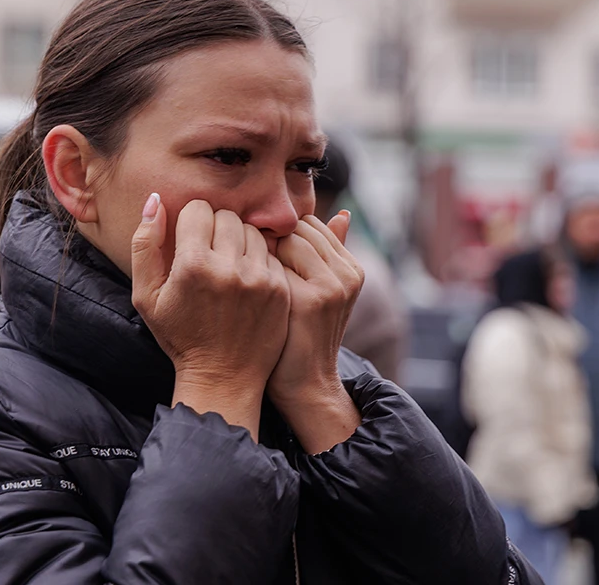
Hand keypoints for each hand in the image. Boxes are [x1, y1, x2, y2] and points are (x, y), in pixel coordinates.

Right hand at [131, 195, 290, 437]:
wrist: (223, 378)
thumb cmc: (180, 337)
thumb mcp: (146, 296)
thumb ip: (145, 244)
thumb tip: (156, 200)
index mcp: (193, 266)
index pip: (198, 209)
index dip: (190, 222)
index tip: (189, 242)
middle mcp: (229, 268)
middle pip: (226, 216)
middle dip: (215, 229)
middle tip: (208, 255)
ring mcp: (259, 278)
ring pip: (251, 231)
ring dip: (239, 242)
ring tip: (228, 267)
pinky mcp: (280, 288)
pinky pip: (270, 253)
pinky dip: (258, 261)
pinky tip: (246, 282)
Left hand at [268, 212, 363, 452]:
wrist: (303, 386)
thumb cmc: (298, 337)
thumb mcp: (321, 293)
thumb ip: (327, 255)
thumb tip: (344, 213)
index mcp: (350, 267)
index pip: (309, 225)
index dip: (279, 236)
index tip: (257, 258)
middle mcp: (347, 272)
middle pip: (298, 227)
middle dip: (271, 239)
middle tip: (247, 265)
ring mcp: (334, 284)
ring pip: (287, 238)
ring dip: (262, 251)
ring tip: (249, 278)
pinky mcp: (314, 297)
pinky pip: (276, 259)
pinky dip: (258, 268)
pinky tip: (248, 290)